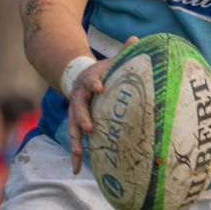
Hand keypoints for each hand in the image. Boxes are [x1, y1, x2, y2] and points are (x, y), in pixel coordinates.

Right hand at [68, 37, 132, 173]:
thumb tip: (137, 39)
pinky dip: (75, 155)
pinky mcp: (77, 125)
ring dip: (75, 142)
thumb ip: (124, 53)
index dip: (94, 83)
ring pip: (73, 128)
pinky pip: (75, 141)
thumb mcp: (112, 62)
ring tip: (78, 155)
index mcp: (89, 81)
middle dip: (83, 118)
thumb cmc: (103, 73)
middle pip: (78, 108)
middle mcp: (79, 98)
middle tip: (90, 128)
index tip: (99, 87)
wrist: (79, 79)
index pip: (91, 81)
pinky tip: (77, 170)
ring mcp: (75, 113)